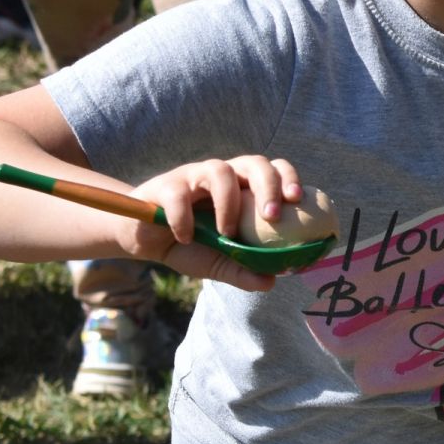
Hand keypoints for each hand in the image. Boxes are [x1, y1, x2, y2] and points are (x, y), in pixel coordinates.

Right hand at [123, 155, 304, 291]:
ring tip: (226, 234)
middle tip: (273, 215)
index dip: (288, 178)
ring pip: (219, 170)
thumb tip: (272, 282)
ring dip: (228, 203)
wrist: (146, 241)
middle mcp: (223, 175)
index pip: (273, 169)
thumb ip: (244, 270)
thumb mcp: (220, 262)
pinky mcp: (165, 186)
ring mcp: (194, 176)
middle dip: (268, 185)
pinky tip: (186, 238)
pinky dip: (184, 219)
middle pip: (253, 162)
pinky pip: (178, 195)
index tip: (297, 199)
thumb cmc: (191, 244)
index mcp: (243, 187)